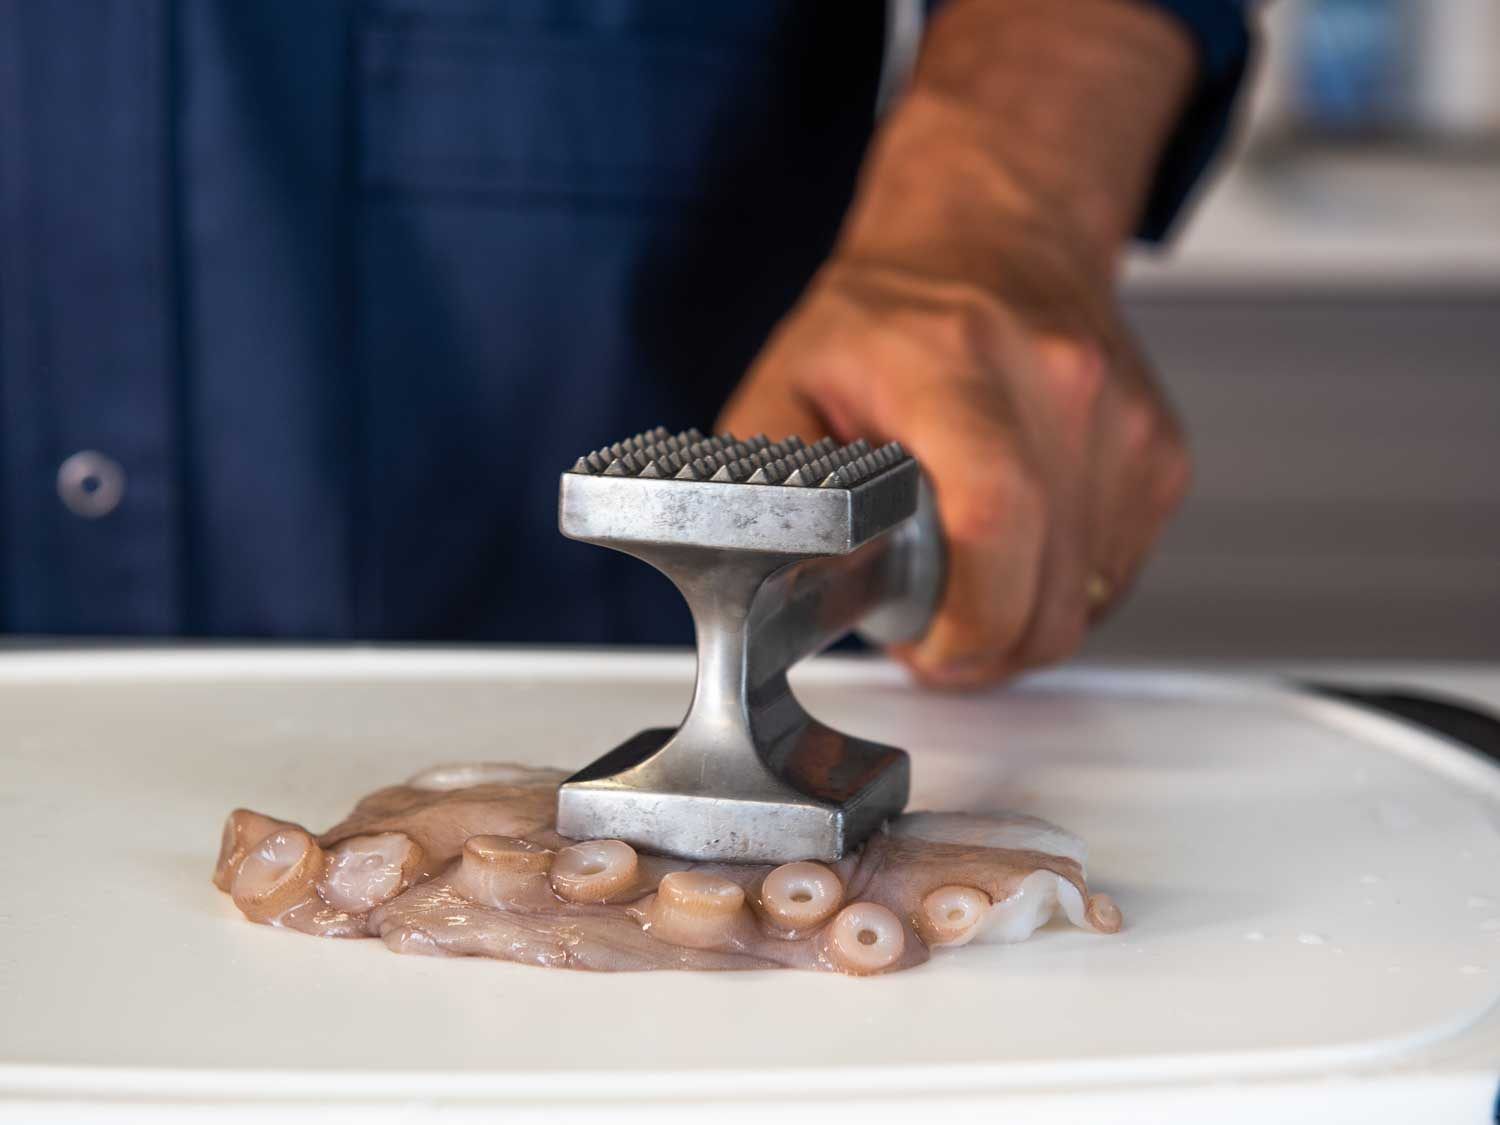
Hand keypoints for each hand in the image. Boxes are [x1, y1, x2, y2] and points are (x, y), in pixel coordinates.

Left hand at [717, 244, 1190, 688]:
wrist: (990, 240)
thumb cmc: (887, 320)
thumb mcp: (786, 386)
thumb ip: (775, 491)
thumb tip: (781, 586)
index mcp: (957, 362)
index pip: (995, 514)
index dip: (969, 616)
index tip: (931, 648)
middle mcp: (1060, 383)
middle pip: (1049, 588)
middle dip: (986, 646)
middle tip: (933, 633)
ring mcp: (1123, 420)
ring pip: (1084, 599)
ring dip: (1022, 620)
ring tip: (965, 575)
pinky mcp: (1158, 452)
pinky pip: (1113, 574)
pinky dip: (1060, 587)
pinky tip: (1014, 547)